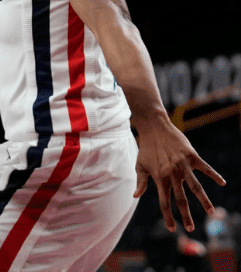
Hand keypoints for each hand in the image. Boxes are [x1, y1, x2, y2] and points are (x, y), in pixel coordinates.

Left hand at [134, 117, 225, 231]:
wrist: (154, 127)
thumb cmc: (146, 148)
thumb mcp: (140, 166)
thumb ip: (141, 182)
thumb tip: (135, 197)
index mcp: (160, 179)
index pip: (164, 202)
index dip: (168, 217)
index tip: (173, 229)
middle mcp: (172, 174)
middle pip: (181, 199)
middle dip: (186, 216)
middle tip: (192, 229)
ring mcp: (183, 166)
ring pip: (196, 187)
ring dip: (204, 201)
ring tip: (211, 213)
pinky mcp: (192, 156)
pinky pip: (205, 168)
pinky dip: (214, 175)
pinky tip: (223, 182)